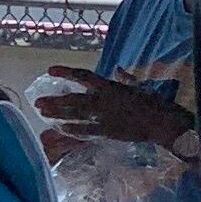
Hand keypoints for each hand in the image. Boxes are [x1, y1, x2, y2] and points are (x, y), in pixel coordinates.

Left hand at [37, 65, 191, 148]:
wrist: (163, 122)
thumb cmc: (154, 102)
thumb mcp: (139, 86)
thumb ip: (125, 78)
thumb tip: (118, 70)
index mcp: (111, 87)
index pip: (84, 76)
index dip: (66, 72)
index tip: (50, 69)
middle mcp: (104, 100)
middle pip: (73, 99)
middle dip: (54, 100)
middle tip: (37, 101)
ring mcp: (104, 116)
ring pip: (75, 114)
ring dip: (58, 114)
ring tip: (42, 113)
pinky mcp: (106, 131)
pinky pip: (85, 130)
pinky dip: (72, 129)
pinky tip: (60, 128)